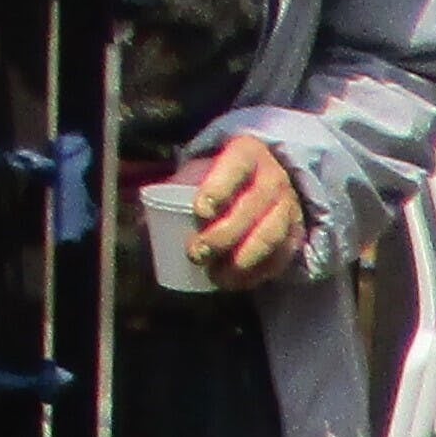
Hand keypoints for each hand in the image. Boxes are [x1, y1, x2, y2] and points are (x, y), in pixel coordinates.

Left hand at [184, 133, 310, 287]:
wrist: (266, 180)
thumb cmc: (222, 176)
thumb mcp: (201, 170)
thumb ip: (176, 188)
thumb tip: (140, 221)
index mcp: (247, 153)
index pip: (236, 166)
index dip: (219, 187)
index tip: (199, 211)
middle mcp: (273, 178)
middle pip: (252, 208)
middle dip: (223, 234)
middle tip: (196, 253)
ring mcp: (288, 207)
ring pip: (270, 236)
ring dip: (242, 260)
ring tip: (216, 276)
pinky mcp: (295, 233)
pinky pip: (281, 257)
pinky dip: (259, 273)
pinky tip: (237, 283)